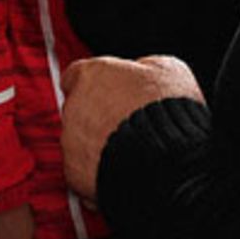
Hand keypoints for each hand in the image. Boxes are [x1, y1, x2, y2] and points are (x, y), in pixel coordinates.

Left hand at [60, 55, 202, 202]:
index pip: (77, 74)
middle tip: (126, 124)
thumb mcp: (168, 69)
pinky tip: (122, 168)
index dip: (96, 85)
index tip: (108, 92)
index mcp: (92, 75)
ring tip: (129, 150)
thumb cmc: (168, 113)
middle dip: (98, 115)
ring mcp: (71, 140)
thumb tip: (144, 70)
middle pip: (78, 108)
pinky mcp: (74, 172)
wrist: (167, 159)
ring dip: (97, 143)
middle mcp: (74, 106)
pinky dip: (97, 170)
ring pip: (78, 139)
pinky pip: (82, 169)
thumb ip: (143, 66)